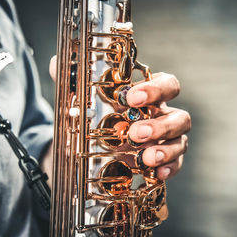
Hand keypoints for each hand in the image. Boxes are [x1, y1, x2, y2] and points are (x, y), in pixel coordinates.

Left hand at [47, 56, 190, 180]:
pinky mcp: (164, 161)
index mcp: (149, 97)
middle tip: (135, 133)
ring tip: (146, 158)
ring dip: (166, 149)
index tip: (130, 97)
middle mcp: (162, 116)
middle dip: (159, 125)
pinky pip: (176, 164)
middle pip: (180, 116)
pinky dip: (169, 168)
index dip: (155, 89)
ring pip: (180, 141)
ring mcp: (166, 140)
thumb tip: (56, 63)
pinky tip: (157, 173)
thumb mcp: (85, 103)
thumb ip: (74, 83)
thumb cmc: (97, 119)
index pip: (166, 84)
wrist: (92, 151)